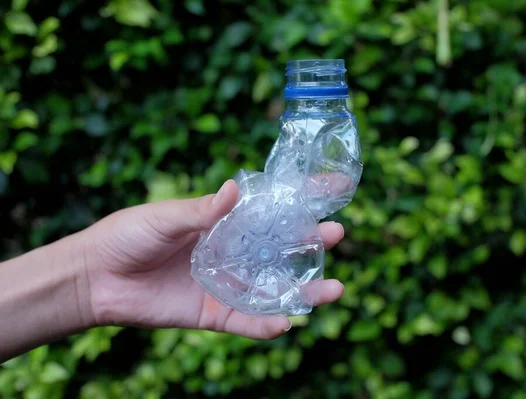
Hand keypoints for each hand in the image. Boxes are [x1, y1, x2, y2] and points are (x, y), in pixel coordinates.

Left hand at [82, 180, 344, 338]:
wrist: (95, 276)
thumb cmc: (128, 235)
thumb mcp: (166, 216)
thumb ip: (203, 210)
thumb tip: (235, 188)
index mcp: (225, 222)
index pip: (271, 209)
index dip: (304, 198)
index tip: (337, 187)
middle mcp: (233, 252)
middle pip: (283, 249)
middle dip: (312, 242)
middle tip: (336, 233)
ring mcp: (226, 284)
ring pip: (275, 289)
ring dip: (306, 291)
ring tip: (335, 289)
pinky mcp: (214, 313)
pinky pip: (246, 321)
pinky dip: (267, 325)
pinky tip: (286, 322)